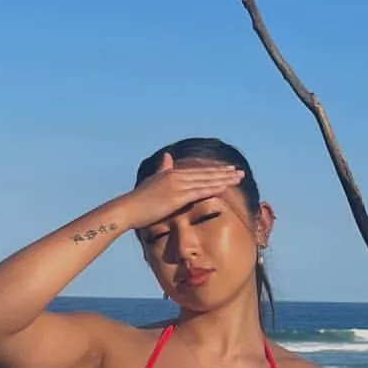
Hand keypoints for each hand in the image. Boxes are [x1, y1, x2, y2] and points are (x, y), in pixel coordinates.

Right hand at [116, 150, 244, 231]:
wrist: (127, 209)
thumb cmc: (138, 201)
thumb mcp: (152, 181)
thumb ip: (162, 170)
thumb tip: (167, 158)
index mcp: (171, 173)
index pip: (198, 171)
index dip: (214, 170)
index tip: (228, 170)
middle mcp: (176, 176)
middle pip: (205, 173)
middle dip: (224, 173)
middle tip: (240, 172)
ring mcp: (177, 185)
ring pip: (206, 181)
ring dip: (223, 179)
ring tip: (238, 177)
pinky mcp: (177, 196)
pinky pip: (199, 191)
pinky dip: (213, 188)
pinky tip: (225, 187)